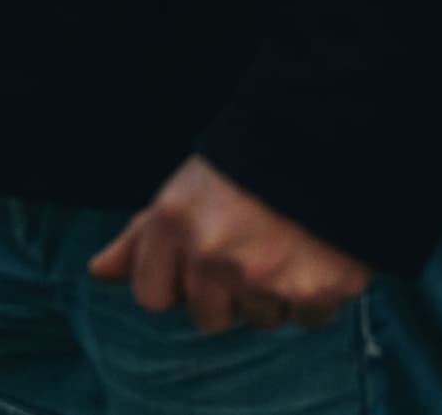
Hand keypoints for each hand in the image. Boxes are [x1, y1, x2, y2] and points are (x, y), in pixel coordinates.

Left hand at [90, 157, 374, 332]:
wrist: (342, 124)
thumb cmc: (260, 154)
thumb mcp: (190, 183)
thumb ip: (143, 234)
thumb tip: (99, 272)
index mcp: (175, 221)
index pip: (153, 296)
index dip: (181, 278)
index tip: (209, 251)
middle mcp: (213, 254)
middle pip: (207, 317)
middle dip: (229, 291)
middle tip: (260, 244)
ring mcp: (264, 275)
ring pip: (259, 318)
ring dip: (276, 293)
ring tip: (296, 243)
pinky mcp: (316, 289)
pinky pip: (309, 318)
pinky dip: (319, 294)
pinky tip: (324, 253)